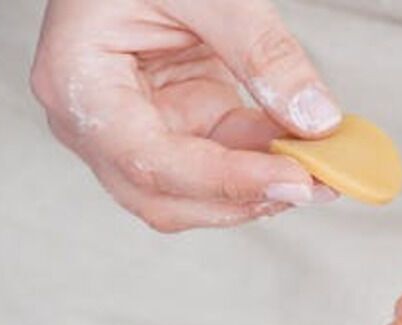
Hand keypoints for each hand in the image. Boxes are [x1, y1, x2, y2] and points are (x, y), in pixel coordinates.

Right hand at [30, 0, 342, 231]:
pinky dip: (266, 159)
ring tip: (325, 164)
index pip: (149, 161)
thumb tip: (315, 119)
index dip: (227, 181)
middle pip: (167, 196)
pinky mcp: (174, 118)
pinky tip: (307, 147)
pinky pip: (222, 159)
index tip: (295, 179)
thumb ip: (260, 51)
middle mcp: (94, 117)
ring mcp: (134, 123)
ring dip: (262, 184)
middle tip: (321, 181)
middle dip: (247, 196)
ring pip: (197, 191)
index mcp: (76, 81)